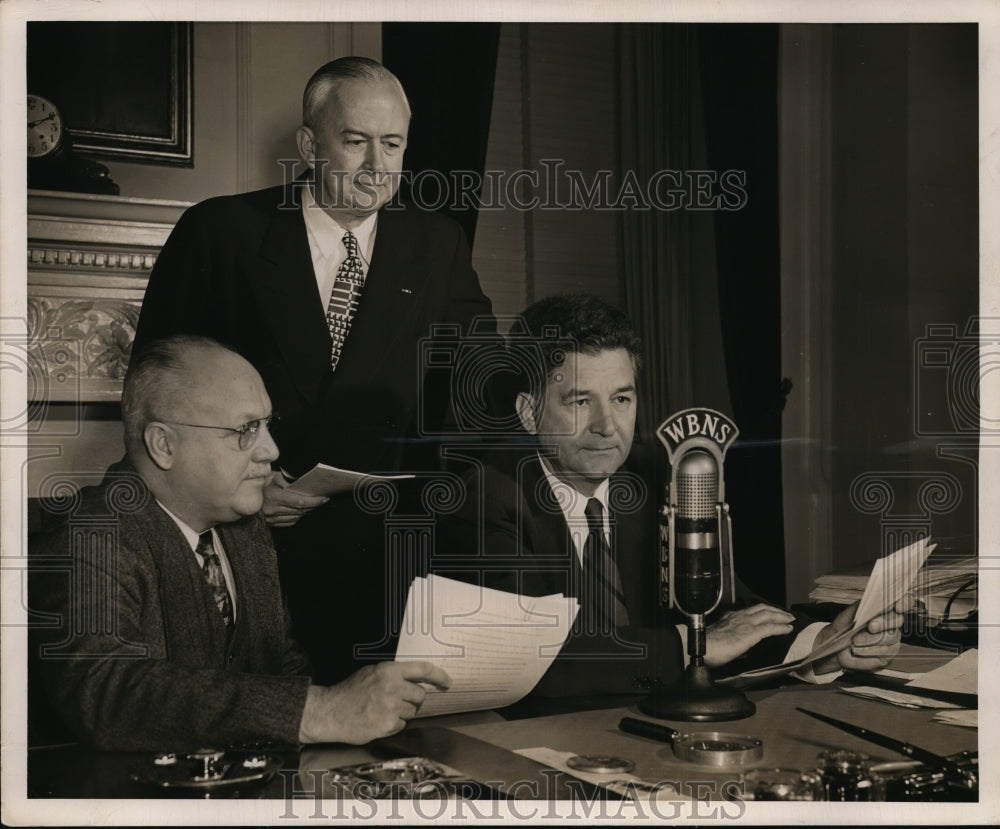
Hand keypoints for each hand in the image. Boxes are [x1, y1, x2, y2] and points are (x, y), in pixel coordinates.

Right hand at [262, 470, 327, 526]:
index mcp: (274, 496)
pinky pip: (289, 522)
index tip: (324, 498)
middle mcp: (272, 509)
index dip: (314, 501)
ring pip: (296, 516)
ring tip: (313, 504)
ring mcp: (271, 518)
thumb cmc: (262, 482)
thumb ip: (287, 480)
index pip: (299, 502)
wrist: (244, 493)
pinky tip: (302, 510)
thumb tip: (304, 483)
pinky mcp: (270, 523)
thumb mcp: (274, 476)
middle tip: (322, 500)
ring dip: (306, 511)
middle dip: (313, 505)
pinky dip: (297, 516)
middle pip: (299, 510)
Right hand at [298, 661, 451, 744]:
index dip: (439, 676)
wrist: (329, 711)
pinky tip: (377, 721)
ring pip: (411, 712)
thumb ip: (393, 675)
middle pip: (420, 696)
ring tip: (381, 711)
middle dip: (412, 700)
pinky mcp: (387, 725)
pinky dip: (392, 725)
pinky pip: (401, 725)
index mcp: (389, 671)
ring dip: (401, 713)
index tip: (447, 683)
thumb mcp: (371, 673)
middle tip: (395, 702)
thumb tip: (416, 679)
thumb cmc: (350, 692)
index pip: (423, 670)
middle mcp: (392, 687)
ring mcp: (390, 707)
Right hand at [703, 604, 794, 667]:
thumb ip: (732, 642)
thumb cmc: (707, 647)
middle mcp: (739, 616)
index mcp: (731, 618)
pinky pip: (770, 628)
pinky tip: (788, 629)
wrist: (703, 647)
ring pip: (768, 614)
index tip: (770, 614)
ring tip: (790, 620)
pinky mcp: (751, 633)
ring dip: (781, 616)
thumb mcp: (720, 640)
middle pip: (762, 608)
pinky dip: (781, 627)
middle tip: (785, 615)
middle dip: (776, 610)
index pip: (750, 610)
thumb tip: (742, 651)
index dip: (763, 611)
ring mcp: (746, 623)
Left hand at [812, 598, 909, 674]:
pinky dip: (867, 652)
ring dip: (869, 640)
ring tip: (854, 641)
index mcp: (885, 610)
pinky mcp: (888, 656)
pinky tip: (856, 651)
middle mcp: (892, 625)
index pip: (903, 603)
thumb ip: (861, 606)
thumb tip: (869, 603)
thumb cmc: (845, 627)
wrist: (836, 645)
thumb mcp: (849, 613)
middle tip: (870, 626)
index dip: (905, 603)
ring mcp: (892, 641)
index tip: (898, 607)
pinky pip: (882, 655)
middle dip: (883, 623)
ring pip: (889, 639)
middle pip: (897, 622)